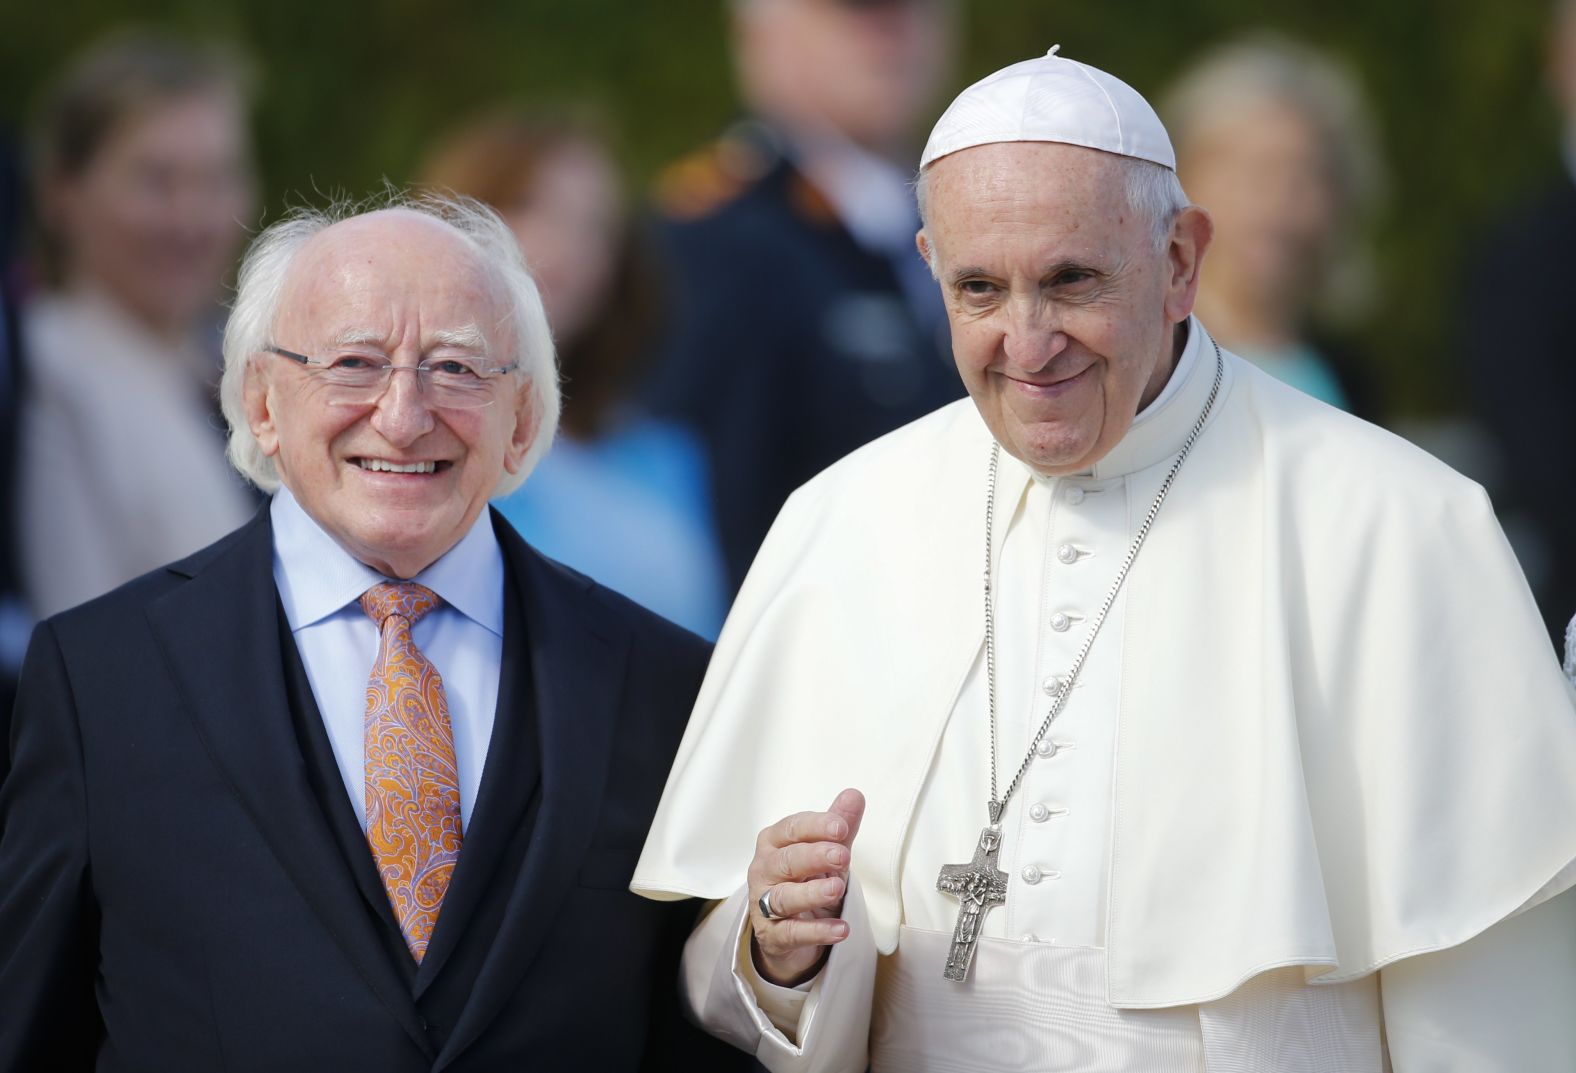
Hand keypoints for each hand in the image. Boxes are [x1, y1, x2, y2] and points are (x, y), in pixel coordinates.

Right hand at [748, 788, 864, 986]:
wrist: (788, 928)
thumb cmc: (805, 878)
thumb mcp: (826, 850)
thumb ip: (839, 825)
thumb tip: (854, 795)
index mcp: (774, 842)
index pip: (792, 829)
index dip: (816, 827)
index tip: (841, 827)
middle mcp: (764, 870)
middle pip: (786, 861)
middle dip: (814, 856)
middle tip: (841, 855)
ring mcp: (763, 904)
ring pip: (784, 897)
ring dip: (811, 893)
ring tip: (837, 889)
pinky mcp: (772, 935)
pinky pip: (791, 932)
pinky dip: (815, 932)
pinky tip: (840, 929)